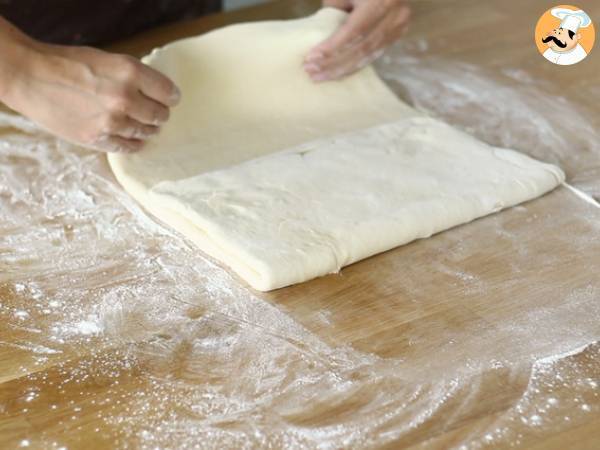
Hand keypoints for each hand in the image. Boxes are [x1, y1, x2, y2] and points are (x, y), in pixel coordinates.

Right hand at [2, 39, 179, 152]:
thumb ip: (133, 76)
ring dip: (148, 129)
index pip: (169, 92)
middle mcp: (125, 97)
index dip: (171, 97)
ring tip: (145, 125)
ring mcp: (112, 121)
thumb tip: (157, 93)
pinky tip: (134, 140)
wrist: (31, 77)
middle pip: (161, 115)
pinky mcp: (98, 138)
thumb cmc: (69, 64)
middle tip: (155, 113)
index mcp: (130, 72)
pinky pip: (128, 147)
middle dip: (159, 114)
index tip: (170, 100)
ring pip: (147, 132)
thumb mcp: (108, 60)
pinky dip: (134, 143)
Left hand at [304, 0, 410, 81]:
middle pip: (361, 48)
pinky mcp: (398, 34)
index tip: (312, 57)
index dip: (333, 47)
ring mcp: (399, 26)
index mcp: (380, 0)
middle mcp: (394, 15)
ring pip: (368, 56)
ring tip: (320, 77)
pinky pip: (373, 55)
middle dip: (334, 63)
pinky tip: (338, 72)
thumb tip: (323, 35)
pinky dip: (354, 65)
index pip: (354, 31)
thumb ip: (334, 8)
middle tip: (312, 72)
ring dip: (342, 69)